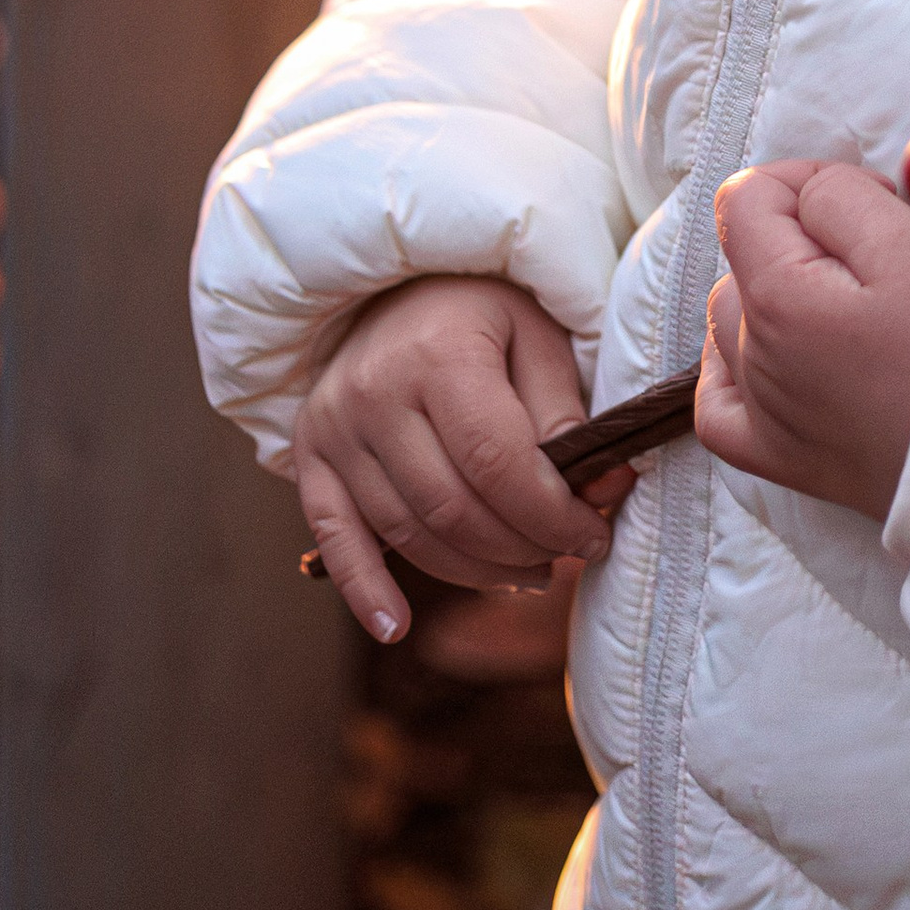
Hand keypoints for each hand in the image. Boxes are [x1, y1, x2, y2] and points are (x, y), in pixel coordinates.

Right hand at [292, 273, 629, 643]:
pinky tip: (397, 627)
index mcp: (439, 353)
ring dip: (473, 571)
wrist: (398, 282)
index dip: (553, 515)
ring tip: (527, 571)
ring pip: (406, 533)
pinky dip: (363, 591)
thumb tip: (600, 491)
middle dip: (521, 547)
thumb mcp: (539, 334)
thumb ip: (566, 412)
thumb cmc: (484, 308)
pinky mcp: (310, 456)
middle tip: (567, 555)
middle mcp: (375, 393)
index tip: (595, 536)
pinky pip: (334, 538)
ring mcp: (334, 428)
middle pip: (453, 509)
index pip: (499, 464)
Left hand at [696, 161, 909, 519]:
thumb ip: (841, 196)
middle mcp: (752, 356)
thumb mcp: (908, 244)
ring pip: (731, 320)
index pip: (747, 197)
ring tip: (851, 303)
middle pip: (745, 256)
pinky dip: (734, 368)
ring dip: (777, 294)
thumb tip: (808, 194)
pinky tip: (776, 357)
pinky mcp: (780, 460)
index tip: (872, 200)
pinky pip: (718, 402)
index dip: (808, 181)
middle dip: (804, 236)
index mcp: (777, 297)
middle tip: (883, 253)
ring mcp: (761, 414)